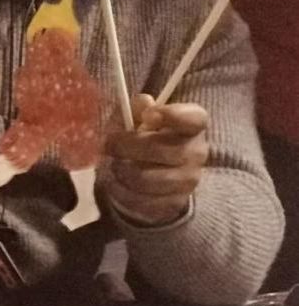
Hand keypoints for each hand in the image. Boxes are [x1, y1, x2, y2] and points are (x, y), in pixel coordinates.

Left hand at [104, 94, 207, 225]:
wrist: (152, 178)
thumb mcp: (136, 119)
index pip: (194, 118)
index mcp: (192, 126)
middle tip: (109, 145)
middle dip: (125, 146)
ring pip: (145, 177)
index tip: (149, 114)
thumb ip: (137, 108)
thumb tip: (144, 102)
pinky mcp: (175, 202)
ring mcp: (189, 180)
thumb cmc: (142, 139)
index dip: (173, 115)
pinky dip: (122, 191)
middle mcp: (197, 152)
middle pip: (159, 148)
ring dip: (121, 170)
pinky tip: (118, 183)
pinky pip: (141, 199)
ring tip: (115, 164)